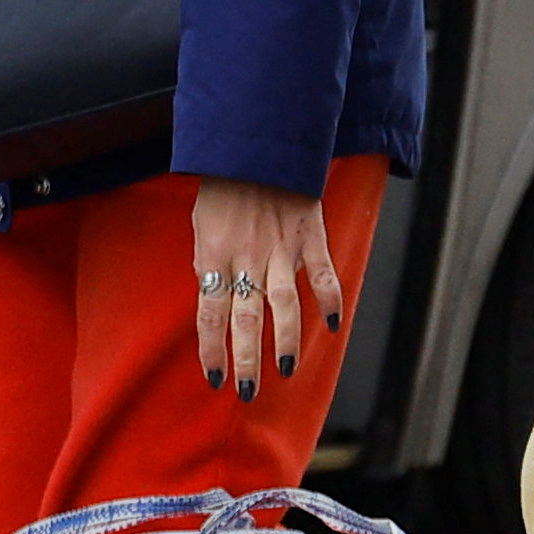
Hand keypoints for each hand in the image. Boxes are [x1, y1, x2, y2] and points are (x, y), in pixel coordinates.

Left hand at [190, 177, 344, 401]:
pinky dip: (330, 301)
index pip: (209, 314)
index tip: (215, 376)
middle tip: (248, 391)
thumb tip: (213, 295)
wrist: (258, 142)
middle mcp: (247, 257)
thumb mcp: (202, 223)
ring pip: (284, 305)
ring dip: (285, 340)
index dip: (212, 350)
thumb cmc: (223, 184)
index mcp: (214, 254)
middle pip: (245, 319)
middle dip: (246, 361)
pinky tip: (331, 325)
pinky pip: (322, 275)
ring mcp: (281, 248)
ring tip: (285, 367)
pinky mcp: (310, 236)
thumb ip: (209, 262)